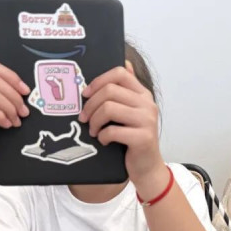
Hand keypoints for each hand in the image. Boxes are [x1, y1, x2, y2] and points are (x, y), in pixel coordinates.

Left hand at [80, 62, 165, 192]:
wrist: (147, 167)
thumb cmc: (133, 139)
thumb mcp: (131, 112)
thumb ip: (127, 90)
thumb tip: (125, 62)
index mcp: (143, 94)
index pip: (120, 74)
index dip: (98, 81)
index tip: (86, 94)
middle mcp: (147, 104)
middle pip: (110, 91)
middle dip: (90, 105)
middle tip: (83, 118)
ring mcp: (147, 121)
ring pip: (109, 109)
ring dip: (94, 121)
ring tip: (93, 131)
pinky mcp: (143, 138)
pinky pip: (112, 131)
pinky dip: (102, 136)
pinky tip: (103, 141)